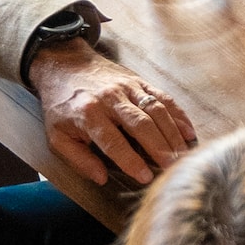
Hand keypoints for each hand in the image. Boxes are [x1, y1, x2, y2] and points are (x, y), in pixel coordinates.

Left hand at [29, 39, 195, 185]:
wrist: (65, 65)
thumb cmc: (61, 106)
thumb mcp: (57, 136)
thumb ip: (78, 159)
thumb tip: (101, 178)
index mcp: (88, 114)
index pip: (113, 142)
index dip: (130, 160)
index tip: (145, 177)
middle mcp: (111, 99)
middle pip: (141, 125)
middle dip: (159, 147)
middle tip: (173, 167)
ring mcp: (128, 88)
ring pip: (156, 110)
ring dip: (172, 133)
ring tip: (183, 153)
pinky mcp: (140, 81)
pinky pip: (163, 97)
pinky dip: (178, 115)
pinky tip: (188, 132)